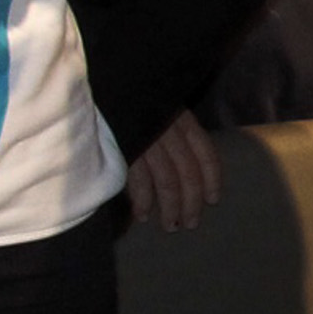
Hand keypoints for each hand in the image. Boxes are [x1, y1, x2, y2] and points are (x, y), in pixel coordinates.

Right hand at [126, 110, 222, 232]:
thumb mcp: (160, 110)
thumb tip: (182, 166)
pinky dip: (143, 201)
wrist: (99, 87)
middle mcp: (169, 129)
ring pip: (168, 181)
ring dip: (170, 208)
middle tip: (190, 223)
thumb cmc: (130, 101)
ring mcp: (147, 138)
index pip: (206, 153)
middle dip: (192, 202)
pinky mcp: (125, 147)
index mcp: (182, 118)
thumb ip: (173, 132)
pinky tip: (143, 215)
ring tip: (170, 226)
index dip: (212, 179)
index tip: (213, 200)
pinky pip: (140, 181)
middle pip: (189, 172)